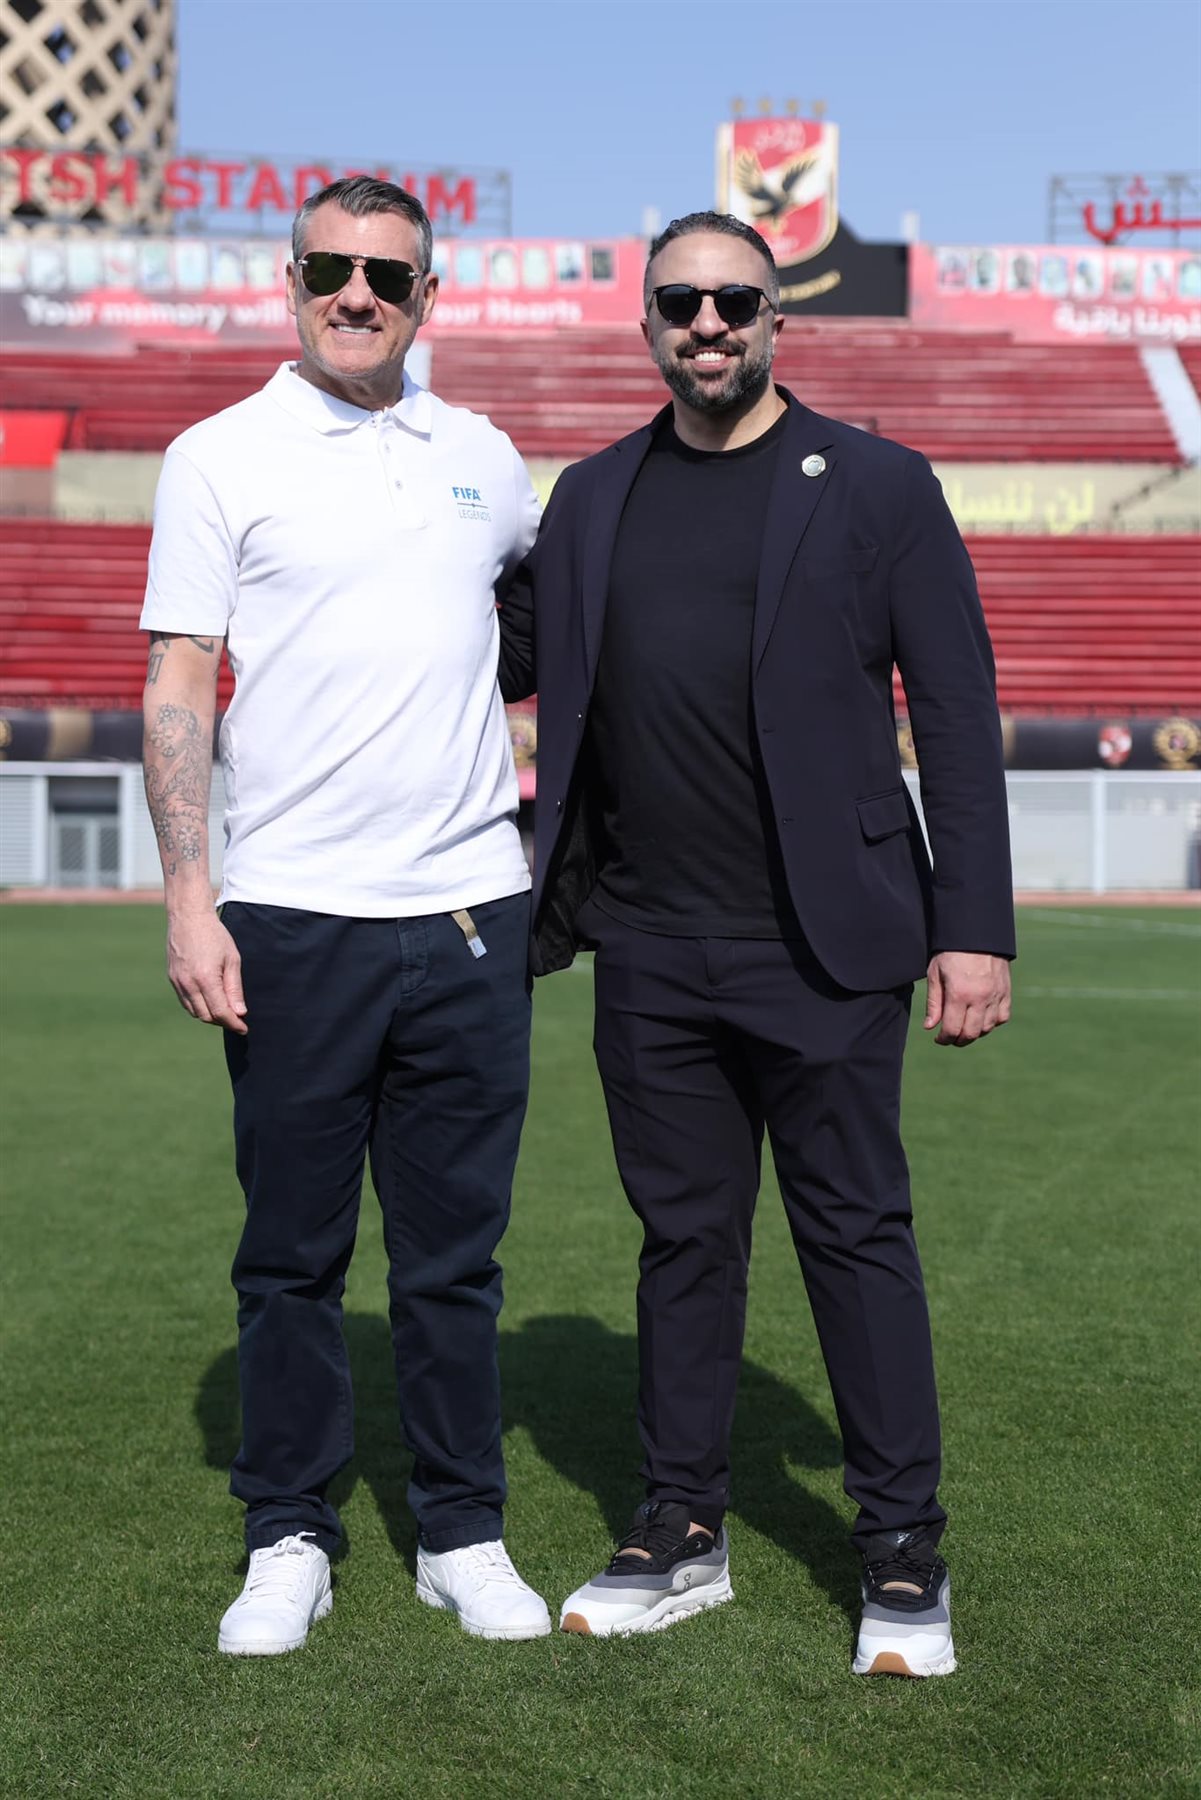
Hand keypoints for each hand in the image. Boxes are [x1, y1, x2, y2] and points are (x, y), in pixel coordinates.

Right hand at [165, 910, 246, 1033]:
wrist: (188, 917)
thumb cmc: (214, 935)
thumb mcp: (232, 960)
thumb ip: (234, 988)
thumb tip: (239, 1013)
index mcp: (205, 979)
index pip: (220, 1012)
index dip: (233, 1024)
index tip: (243, 1028)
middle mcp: (188, 984)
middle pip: (206, 1016)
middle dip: (223, 1021)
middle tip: (237, 1019)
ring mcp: (177, 982)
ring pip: (194, 1012)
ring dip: (210, 1015)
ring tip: (225, 1010)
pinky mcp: (172, 979)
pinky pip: (185, 1002)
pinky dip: (198, 1007)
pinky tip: (210, 1000)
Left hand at [924, 951, 1010, 1046]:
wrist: (976, 932)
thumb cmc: (950, 951)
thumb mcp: (935, 974)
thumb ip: (933, 1003)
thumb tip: (930, 1027)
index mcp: (958, 994)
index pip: (952, 1029)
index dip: (944, 1039)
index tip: (938, 1038)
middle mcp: (979, 997)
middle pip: (971, 1033)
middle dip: (958, 1040)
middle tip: (951, 1037)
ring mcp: (995, 995)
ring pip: (987, 1027)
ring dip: (975, 1032)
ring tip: (964, 1027)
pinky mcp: (1006, 990)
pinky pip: (1003, 1016)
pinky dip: (993, 1022)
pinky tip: (982, 1018)